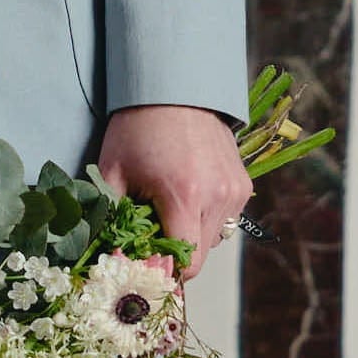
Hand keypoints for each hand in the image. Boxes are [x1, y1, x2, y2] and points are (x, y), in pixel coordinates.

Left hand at [97, 105, 254, 260]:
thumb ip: (114, 222)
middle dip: (174, 253)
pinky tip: (188, 194)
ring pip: (214, 239)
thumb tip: (116, 264)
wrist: (175, 88)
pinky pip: (225, 219)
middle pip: (200, 255)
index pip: (186, 263)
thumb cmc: (138, 128)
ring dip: (191, 234)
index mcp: (185, 195)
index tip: (144, 263)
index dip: (163, 270)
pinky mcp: (243, 185)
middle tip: (151, 232)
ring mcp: (235, 191)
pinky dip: (205, 217)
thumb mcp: (113, 173)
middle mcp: (218, 196)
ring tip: (170, 207)